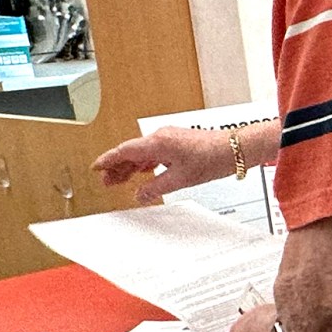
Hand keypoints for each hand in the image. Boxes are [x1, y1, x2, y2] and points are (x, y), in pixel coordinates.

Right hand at [94, 128, 235, 202]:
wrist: (236, 148)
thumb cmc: (213, 157)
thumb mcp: (181, 179)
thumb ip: (156, 188)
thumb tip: (140, 194)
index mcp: (158, 143)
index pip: (124, 151)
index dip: (107, 160)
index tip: (95, 168)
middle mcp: (162, 136)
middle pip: (131, 151)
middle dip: (116, 166)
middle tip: (106, 181)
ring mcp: (171, 137)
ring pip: (143, 151)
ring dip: (131, 165)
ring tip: (121, 180)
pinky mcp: (179, 141)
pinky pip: (155, 151)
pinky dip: (146, 162)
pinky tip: (145, 172)